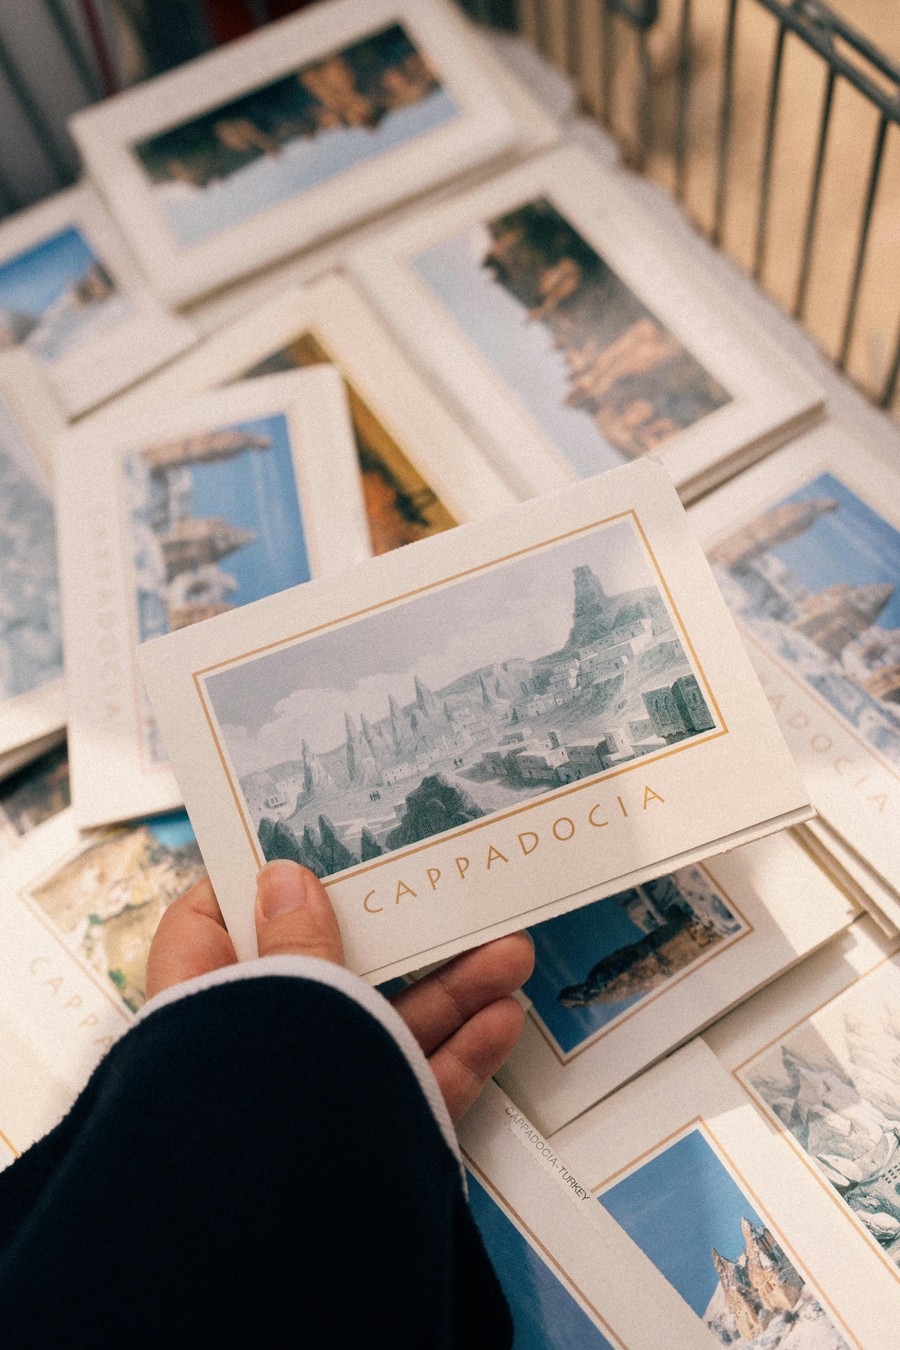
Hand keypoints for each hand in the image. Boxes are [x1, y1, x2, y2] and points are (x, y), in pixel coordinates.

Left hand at [146, 860, 533, 1123]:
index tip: (318, 846)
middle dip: (403, 935)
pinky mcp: (360, 1138)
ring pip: (386, 1028)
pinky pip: (410, 1085)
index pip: (214, 925)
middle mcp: (255, 1048)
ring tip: (511, 953)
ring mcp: (312, 1096)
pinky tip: (502, 1019)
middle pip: (332, 971)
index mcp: (204, 1001)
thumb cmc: (246, 1106)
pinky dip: (459, 1054)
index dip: (260, 882)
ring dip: (454, 989)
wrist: (262, 1243)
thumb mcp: (275, 998)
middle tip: (454, 897)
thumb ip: (294, 943)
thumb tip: (287, 878)